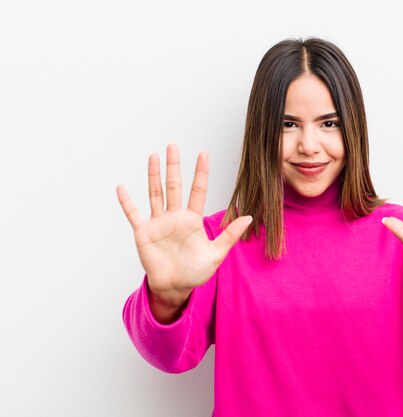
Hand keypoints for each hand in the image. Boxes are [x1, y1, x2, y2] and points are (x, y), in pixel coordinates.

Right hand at [116, 144, 251, 319]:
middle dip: (174, 166)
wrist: (175, 287)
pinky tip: (121, 187)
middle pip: (174, 186)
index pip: (198, 190)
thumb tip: (249, 217)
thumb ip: (230, 234)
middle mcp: (175, 217)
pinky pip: (133, 214)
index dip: (200, 172)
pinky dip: (127, 202)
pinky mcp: (143, 233)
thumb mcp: (216, 253)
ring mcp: (158, 223)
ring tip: (153, 156)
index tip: (203, 153)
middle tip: (173, 146)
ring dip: (153, 175)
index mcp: (193, 219)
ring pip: (155, 194)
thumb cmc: (196, 272)